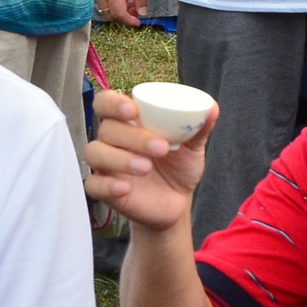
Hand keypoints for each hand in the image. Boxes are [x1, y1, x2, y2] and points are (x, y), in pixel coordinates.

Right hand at [82, 87, 211, 232]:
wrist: (176, 203)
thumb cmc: (178, 168)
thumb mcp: (192, 147)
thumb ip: (199, 127)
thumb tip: (212, 107)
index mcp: (129, 122)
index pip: (106, 102)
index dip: (113, 103)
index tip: (133, 110)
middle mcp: (112, 140)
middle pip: (106, 128)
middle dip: (132, 136)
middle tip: (161, 147)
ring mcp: (105, 165)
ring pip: (95, 153)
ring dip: (120, 158)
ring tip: (146, 167)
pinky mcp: (103, 189)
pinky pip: (93, 184)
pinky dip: (107, 185)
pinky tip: (126, 188)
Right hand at [92, 0, 146, 25]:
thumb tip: (141, 12)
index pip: (119, 14)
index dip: (129, 21)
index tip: (137, 22)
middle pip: (109, 13)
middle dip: (122, 17)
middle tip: (135, 12)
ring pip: (104, 6)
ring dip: (116, 9)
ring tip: (130, 2)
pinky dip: (111, 1)